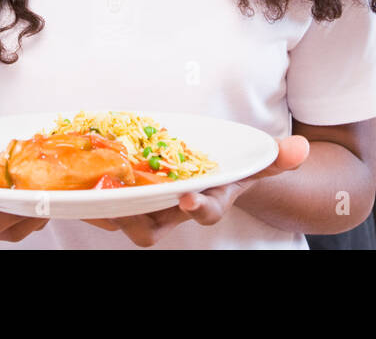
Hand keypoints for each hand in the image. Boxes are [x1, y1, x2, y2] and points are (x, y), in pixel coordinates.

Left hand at [81, 135, 309, 246]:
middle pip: (154, 226)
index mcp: (207, 202)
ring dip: (108, 208)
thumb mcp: (253, 163)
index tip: (189, 197)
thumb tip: (301, 148)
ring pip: (126, 218)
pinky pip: (107, 205)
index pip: (203, 211)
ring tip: (90, 196)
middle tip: (124, 204)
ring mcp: (150, 208)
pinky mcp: (128, 200)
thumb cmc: (231, 169)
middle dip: (139, 217)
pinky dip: (92, 198)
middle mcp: (176, 212)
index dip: (197, 207)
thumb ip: (275, 158)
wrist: (210, 177)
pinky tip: (74, 187)